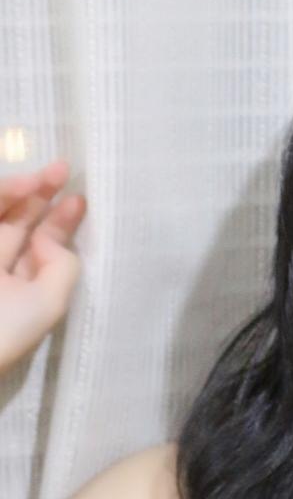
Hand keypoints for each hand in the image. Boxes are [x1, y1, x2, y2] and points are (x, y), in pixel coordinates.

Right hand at [0, 158, 87, 374]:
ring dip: (16, 191)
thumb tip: (50, 238)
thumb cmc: (3, 328)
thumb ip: (62, 268)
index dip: (59, 224)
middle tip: (61, 170)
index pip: (39, 250)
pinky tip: (17, 184)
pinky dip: (0, 196)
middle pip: (16, 224)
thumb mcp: (47, 305)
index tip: (79, 199)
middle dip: (39, 196)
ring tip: (42, 176)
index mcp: (15, 290)